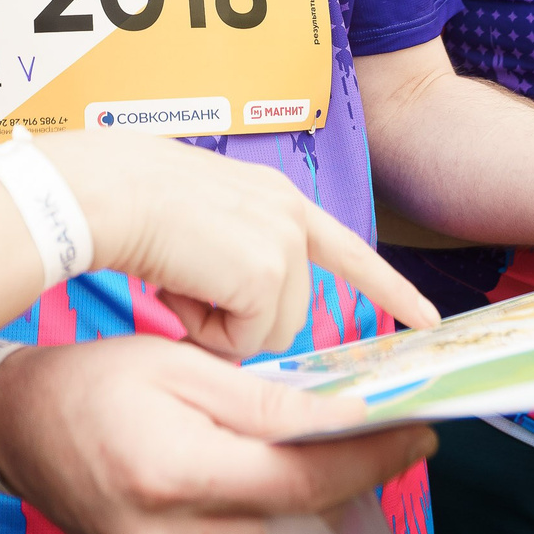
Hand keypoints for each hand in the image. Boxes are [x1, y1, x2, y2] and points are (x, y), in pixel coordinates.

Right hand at [0, 335, 435, 533]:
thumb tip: (347, 418)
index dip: (370, 460)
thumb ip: (267, 402)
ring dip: (311, 499)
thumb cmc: (96, 380)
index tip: (422, 432)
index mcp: (174, 474)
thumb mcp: (182, 367)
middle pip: (298, 519)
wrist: (16, 428)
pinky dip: (267, 520)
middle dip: (352, 476)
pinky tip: (262, 478)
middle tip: (395, 433)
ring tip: (328, 447)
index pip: (301, 483)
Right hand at [39, 136, 438, 359]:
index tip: (427, 319)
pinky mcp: (267, 274)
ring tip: (180, 281)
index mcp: (277, 199)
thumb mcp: (202, 219)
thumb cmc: (128, 203)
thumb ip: (240, 252)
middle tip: (189, 286)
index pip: (347, 249)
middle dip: (239, 320)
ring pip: (270, 334)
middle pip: (292, 313)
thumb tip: (248, 305)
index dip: (387, 289)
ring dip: (219, 326)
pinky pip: (244, 341)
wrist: (106, 191)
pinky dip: (206, 331)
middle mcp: (291, 216)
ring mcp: (284, 244)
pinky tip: (179, 291)